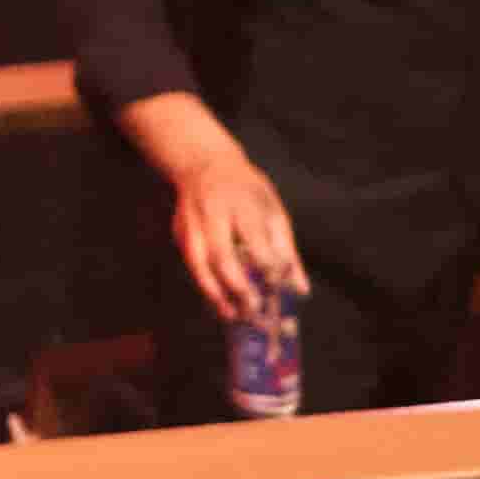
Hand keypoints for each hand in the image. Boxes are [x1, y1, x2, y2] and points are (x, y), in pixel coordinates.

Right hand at [169, 143, 308, 324]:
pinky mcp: (179, 233)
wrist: (203, 163)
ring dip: (214, 293)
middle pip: (222, 255)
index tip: (278, 288)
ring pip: (199, 263)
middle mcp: (213, 213)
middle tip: (253, 311)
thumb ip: (286, 250)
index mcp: (243, 203)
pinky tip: (219, 301)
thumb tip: (300, 290)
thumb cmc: (247, 189)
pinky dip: (205, 285)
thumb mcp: (273, 210)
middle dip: (237, 287)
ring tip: (231, 314)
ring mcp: (191, 223)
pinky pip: (192, 264)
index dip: (266, 267)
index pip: (255, 240)